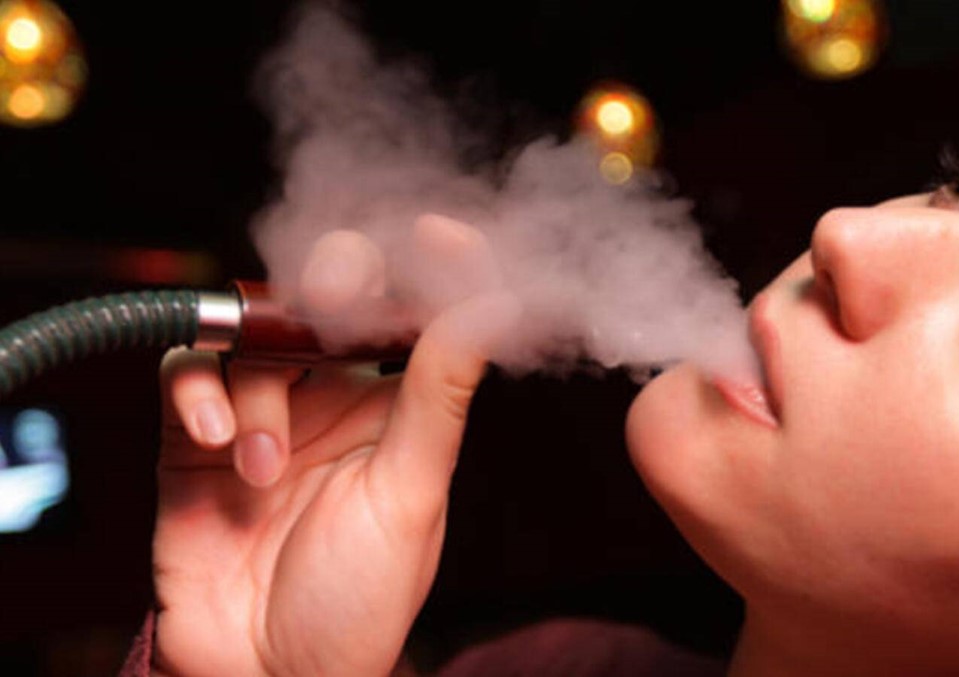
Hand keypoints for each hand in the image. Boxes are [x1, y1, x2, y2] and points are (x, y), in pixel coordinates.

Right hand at [151, 219, 513, 675]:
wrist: (270, 673)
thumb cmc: (356, 599)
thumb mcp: (410, 491)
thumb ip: (439, 393)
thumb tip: (496, 302)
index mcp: (397, 404)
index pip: (415, 309)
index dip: (432, 263)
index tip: (442, 232)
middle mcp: (332, 394)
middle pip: (328, 292)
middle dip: (331, 279)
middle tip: (333, 297)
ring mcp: (265, 409)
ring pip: (255, 330)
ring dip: (259, 384)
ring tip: (265, 467)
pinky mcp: (195, 434)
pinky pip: (188, 373)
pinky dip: (201, 395)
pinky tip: (220, 444)